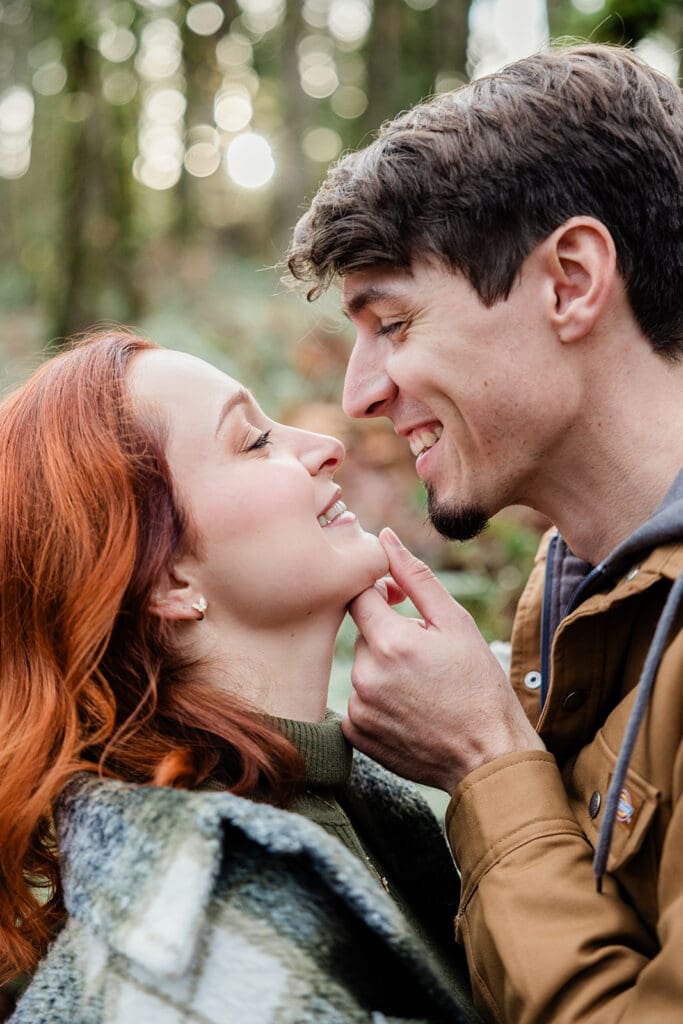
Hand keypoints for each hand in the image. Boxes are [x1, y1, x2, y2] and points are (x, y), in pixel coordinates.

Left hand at [343, 528, 544, 792]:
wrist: (488, 756)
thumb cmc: (479, 685)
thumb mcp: (456, 623)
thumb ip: (415, 577)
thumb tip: (384, 537)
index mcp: (389, 642)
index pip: (359, 595)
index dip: (379, 592)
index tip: (399, 601)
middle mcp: (365, 675)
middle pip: (362, 633)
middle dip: (388, 634)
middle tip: (426, 655)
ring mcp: (358, 708)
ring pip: (362, 667)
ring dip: (384, 667)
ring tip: (422, 685)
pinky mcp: (356, 733)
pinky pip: (357, 700)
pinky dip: (377, 699)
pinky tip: (409, 708)